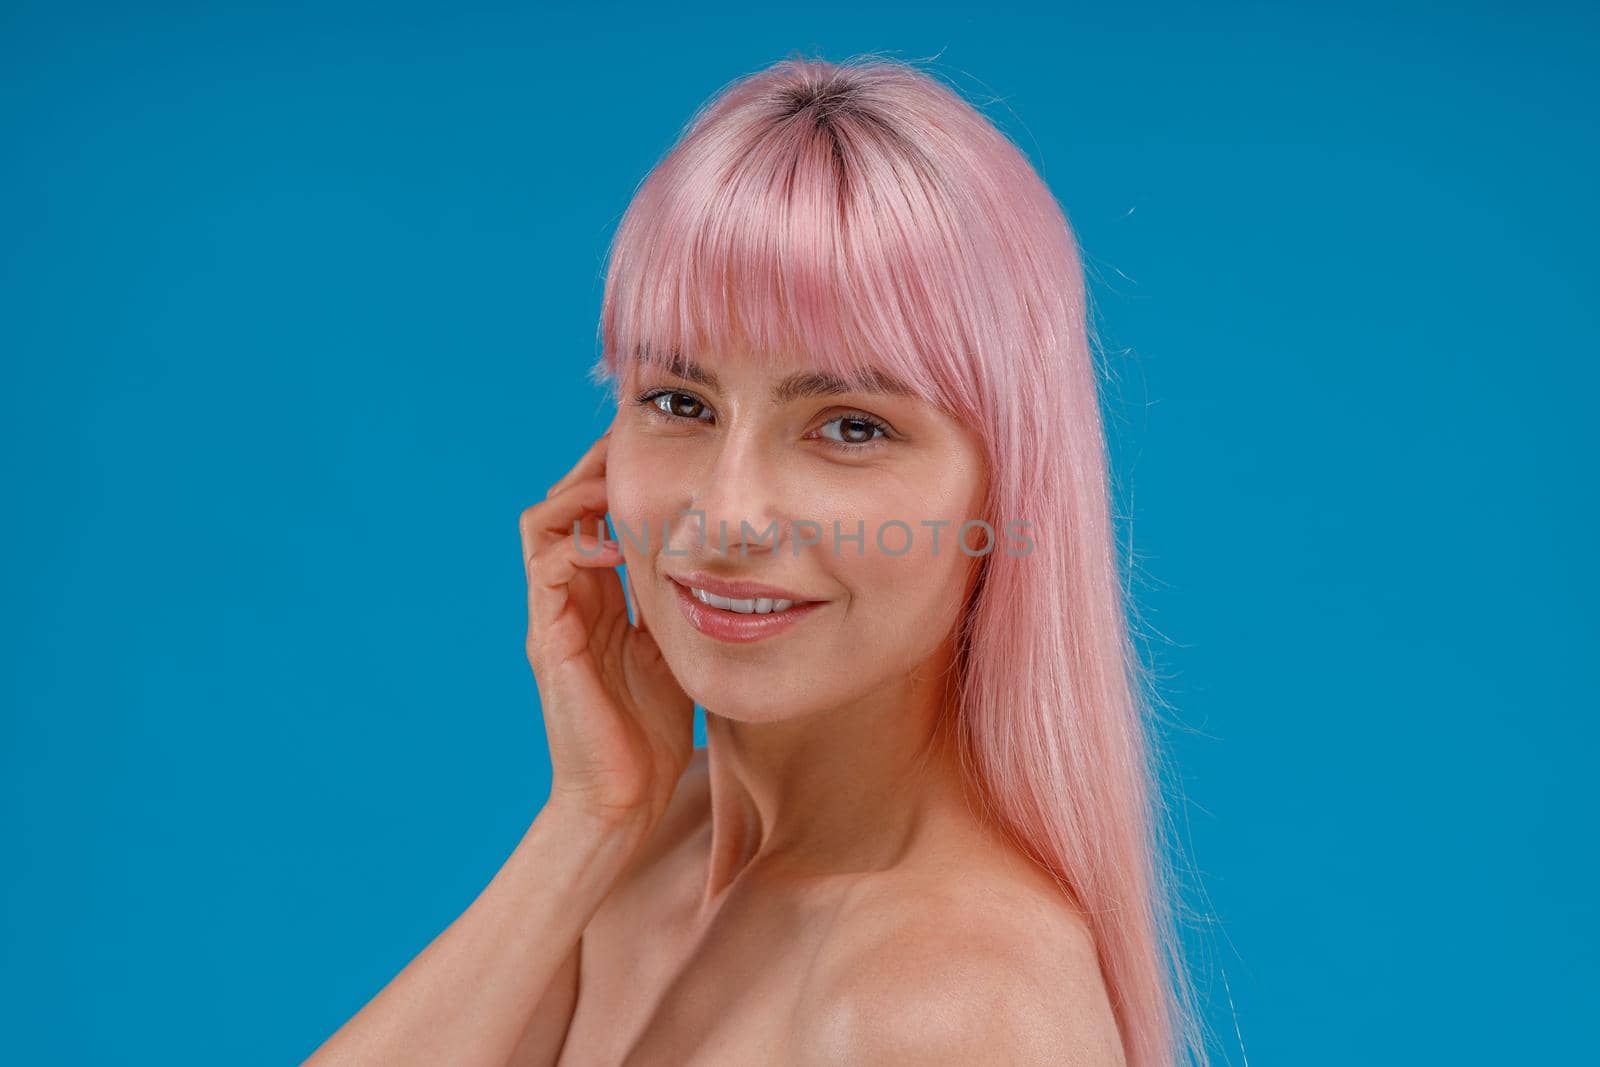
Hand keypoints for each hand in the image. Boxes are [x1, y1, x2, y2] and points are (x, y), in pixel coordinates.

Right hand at [518, 422, 693, 839]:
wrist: (621, 800)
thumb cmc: (651, 734)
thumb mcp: (675, 650)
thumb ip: (678, 607)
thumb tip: (725, 566)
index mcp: (597, 599)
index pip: (591, 516)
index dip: (616, 480)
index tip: (661, 456)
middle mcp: (567, 599)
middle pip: (561, 504)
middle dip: (596, 469)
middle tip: (638, 449)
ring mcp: (552, 616)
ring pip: (542, 523)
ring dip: (581, 493)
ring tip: (623, 484)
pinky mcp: (548, 638)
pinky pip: (546, 565)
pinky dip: (579, 540)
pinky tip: (621, 541)